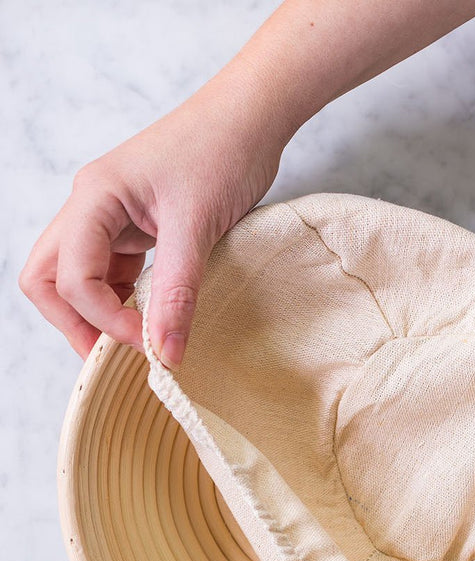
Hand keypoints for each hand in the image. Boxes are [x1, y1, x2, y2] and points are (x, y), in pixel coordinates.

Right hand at [19, 69, 285, 366]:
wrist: (250, 117)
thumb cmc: (222, 149)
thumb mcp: (197, 226)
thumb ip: (177, 292)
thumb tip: (165, 353)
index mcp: (94, 198)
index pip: (69, 276)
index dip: (103, 319)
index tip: (149, 342)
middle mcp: (92, 208)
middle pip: (49, 277)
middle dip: (73, 321)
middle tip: (113, 355)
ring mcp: (111, 218)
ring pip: (78, 277)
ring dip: (100, 313)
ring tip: (139, 341)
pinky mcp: (136, 227)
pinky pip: (112, 272)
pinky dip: (124, 300)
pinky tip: (153, 316)